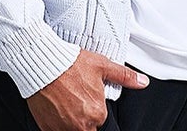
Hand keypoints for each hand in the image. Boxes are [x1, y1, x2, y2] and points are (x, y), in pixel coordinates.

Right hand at [26, 48, 148, 130]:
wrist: (43, 63)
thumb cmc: (71, 63)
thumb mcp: (102, 65)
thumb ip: (124, 76)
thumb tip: (143, 82)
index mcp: (97, 113)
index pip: (101, 118)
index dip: (94, 106)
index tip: (87, 96)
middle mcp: (81, 126)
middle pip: (88, 127)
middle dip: (84, 116)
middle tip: (75, 99)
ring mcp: (63, 129)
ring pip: (72, 129)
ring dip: (71, 120)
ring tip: (65, 102)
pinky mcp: (47, 128)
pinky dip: (57, 122)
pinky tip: (55, 107)